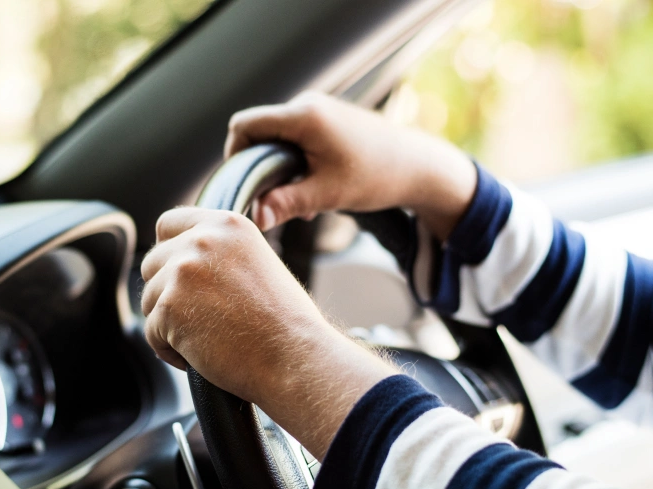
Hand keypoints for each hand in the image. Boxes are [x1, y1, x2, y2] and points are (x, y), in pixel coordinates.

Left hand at [141, 207, 395, 455]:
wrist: (294, 356)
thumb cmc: (284, 322)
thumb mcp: (257, 262)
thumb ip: (219, 253)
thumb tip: (182, 260)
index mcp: (226, 225)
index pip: (169, 224)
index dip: (168, 252)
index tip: (179, 277)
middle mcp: (201, 240)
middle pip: (153, 263)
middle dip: (167, 293)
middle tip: (199, 319)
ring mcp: (182, 272)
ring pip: (149, 299)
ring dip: (168, 323)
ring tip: (206, 340)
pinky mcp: (169, 307)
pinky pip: (151, 331)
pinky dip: (169, 349)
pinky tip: (199, 356)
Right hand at [226, 91, 476, 239]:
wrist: (418, 165)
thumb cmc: (377, 177)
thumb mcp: (327, 194)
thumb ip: (286, 203)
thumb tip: (254, 218)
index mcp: (303, 116)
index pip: (244, 125)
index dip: (235, 155)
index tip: (245, 185)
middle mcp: (306, 105)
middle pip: (258, 131)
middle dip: (259, 166)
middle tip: (274, 198)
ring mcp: (317, 110)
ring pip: (277, 137)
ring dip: (278, 168)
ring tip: (300, 198)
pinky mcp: (326, 120)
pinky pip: (295, 138)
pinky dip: (295, 162)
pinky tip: (313, 189)